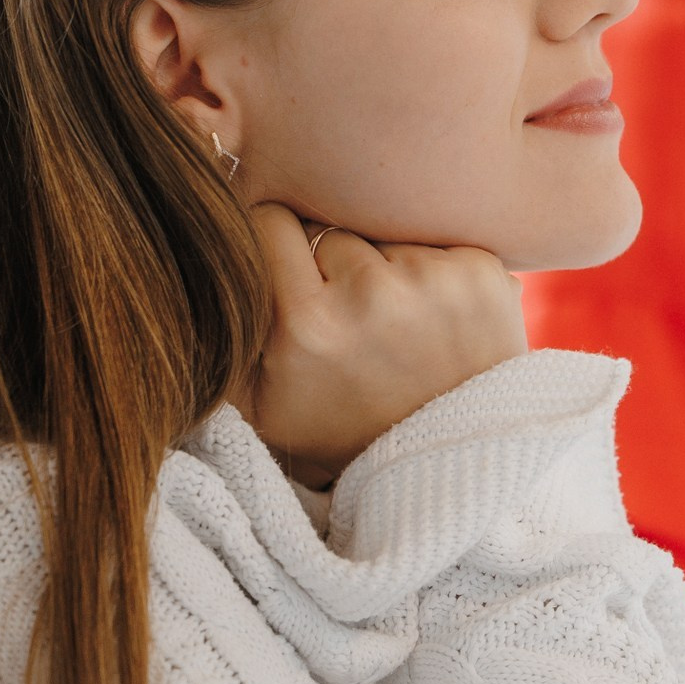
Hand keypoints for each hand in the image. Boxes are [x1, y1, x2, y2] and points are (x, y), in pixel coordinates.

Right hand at [247, 204, 526, 485]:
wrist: (448, 465)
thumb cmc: (342, 431)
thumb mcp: (258, 404)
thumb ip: (225, 329)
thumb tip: (201, 243)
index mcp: (306, 325)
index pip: (270, 218)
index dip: (277, 242)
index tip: (293, 275)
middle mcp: (371, 295)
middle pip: (331, 227)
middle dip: (335, 263)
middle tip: (353, 320)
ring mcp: (433, 281)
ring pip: (386, 234)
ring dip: (387, 267)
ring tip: (398, 328)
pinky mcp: (483, 273)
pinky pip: (439, 242)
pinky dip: (436, 272)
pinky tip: (438, 323)